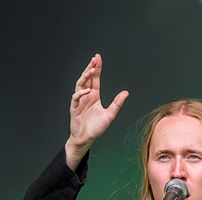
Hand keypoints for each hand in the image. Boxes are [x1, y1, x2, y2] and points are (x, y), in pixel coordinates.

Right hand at [66, 54, 128, 169]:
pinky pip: (76, 98)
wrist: (86, 138)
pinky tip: (87, 91)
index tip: (98, 58)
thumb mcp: (110, 115)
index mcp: (94, 95)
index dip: (97, 68)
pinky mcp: (74, 108)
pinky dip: (81, 94)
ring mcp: (79, 101)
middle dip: (90, 67)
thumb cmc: (96, 127)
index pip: (95, 78)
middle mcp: (86, 96)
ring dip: (85, 77)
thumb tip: (126, 93)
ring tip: (91, 70)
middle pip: (87, 78)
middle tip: (95, 59)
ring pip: (80, 85)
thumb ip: (117, 103)